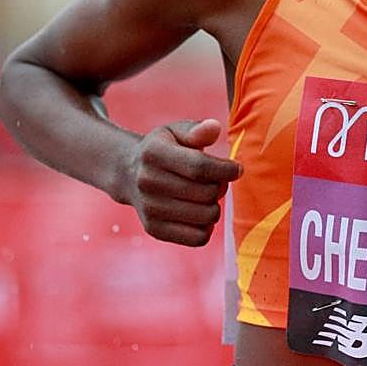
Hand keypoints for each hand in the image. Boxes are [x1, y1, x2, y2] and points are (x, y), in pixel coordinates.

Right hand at [124, 118, 241, 246]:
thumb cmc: (164, 148)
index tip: (237, 169)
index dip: (226, 170)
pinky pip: (198, 238)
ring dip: (214, 206)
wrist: (129, 173)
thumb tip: (214, 127)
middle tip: (218, 181)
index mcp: (154, 153)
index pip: (199, 167)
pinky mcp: (154, 229)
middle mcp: (148, 182)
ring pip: (206, 216)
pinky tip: (200, 212)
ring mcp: (149, 208)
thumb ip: (197, 130)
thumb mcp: (176, 131)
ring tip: (207, 195)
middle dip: (221, 186)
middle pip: (206, 193)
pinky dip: (207, 227)